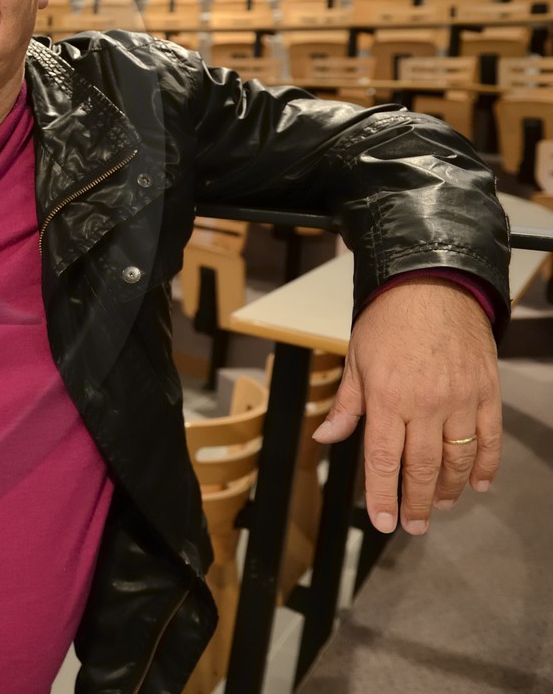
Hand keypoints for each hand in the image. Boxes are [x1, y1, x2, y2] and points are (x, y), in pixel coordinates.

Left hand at [311, 276, 499, 534]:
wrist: (433, 286)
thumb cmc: (387, 322)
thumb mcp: (356, 360)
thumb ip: (346, 405)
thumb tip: (325, 438)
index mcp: (387, 398)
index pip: (382, 459)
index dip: (382, 494)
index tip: (382, 521)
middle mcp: (425, 404)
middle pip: (421, 468)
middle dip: (416, 502)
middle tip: (412, 526)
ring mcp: (461, 400)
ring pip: (457, 459)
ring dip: (448, 488)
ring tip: (438, 507)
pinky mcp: (486, 393)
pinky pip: (488, 439)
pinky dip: (485, 465)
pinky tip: (478, 484)